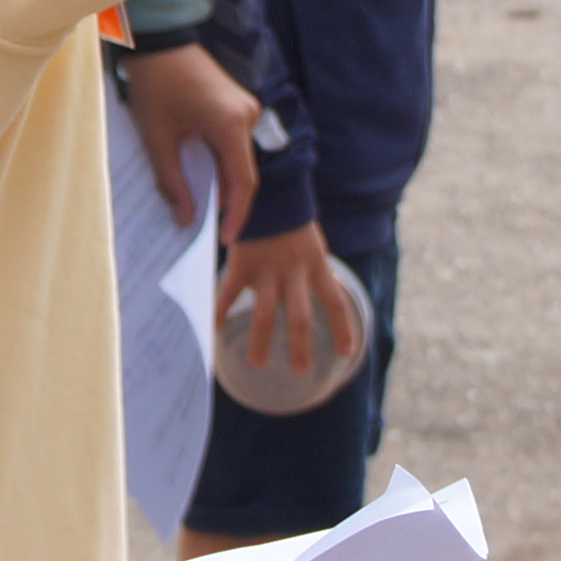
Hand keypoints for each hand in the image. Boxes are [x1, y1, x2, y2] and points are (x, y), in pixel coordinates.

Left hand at [122, 43, 261, 245]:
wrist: (158, 39)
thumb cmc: (155, 84)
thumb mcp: (157, 139)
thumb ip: (172, 182)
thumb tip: (185, 218)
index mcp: (231, 124)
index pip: (244, 183)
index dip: (236, 215)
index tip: (224, 240)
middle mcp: (246, 116)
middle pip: (242, 171)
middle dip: (225, 202)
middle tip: (205, 228)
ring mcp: (244, 108)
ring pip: (237, 158)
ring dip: (220, 181)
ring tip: (198, 204)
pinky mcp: (236, 104)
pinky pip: (232, 142)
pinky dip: (218, 162)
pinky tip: (199, 175)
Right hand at [213, 221, 358, 386]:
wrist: (268, 190)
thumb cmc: (291, 220)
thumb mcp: (313, 245)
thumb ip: (316, 270)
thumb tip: (330, 292)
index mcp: (316, 266)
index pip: (335, 303)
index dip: (342, 329)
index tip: (345, 352)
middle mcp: (293, 273)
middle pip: (300, 319)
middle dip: (300, 348)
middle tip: (300, 370)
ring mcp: (266, 270)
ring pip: (264, 314)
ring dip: (260, 342)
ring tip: (256, 362)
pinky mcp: (241, 264)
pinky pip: (228, 293)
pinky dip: (220, 312)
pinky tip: (214, 331)